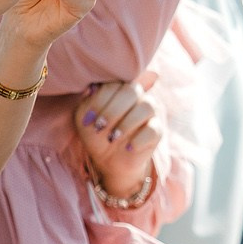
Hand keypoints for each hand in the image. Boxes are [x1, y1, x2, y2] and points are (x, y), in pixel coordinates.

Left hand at [73, 71, 162, 200]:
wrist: (108, 160)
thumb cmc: (96, 133)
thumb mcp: (85, 118)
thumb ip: (88, 102)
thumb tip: (94, 88)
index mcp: (119, 88)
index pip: (114, 84)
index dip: (100, 100)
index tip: (89, 119)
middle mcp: (138, 95)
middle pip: (132, 90)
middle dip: (113, 111)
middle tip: (100, 127)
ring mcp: (150, 112)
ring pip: (146, 107)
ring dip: (126, 124)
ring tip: (113, 138)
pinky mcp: (157, 131)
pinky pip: (153, 130)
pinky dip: (138, 140)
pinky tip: (128, 147)